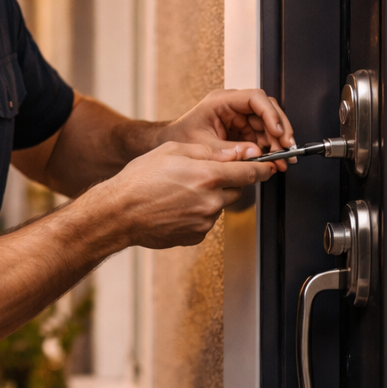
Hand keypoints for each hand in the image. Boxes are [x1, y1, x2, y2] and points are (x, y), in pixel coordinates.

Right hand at [103, 142, 275, 247]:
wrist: (119, 213)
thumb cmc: (140, 180)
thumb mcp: (172, 150)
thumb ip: (208, 151)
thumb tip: (235, 153)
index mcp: (208, 176)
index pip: (250, 171)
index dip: (262, 167)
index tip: (267, 166)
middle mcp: (211, 201)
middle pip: (236, 189)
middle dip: (225, 182)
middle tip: (200, 177)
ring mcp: (205, 221)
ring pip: (219, 206)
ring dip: (208, 198)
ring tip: (179, 193)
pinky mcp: (196, 236)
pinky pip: (205, 222)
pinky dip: (196, 214)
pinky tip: (175, 208)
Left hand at [157, 88, 295, 170]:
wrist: (171, 144)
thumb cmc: (180, 138)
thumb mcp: (204, 146)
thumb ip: (229, 150)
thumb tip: (255, 154)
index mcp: (221, 101)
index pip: (255, 99)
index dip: (270, 114)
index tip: (278, 132)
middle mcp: (233, 106)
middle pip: (267, 111)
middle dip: (280, 131)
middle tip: (286, 150)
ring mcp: (239, 117)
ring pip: (268, 125)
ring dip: (277, 142)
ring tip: (281, 160)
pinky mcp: (241, 130)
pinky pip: (261, 136)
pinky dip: (269, 148)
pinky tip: (273, 160)